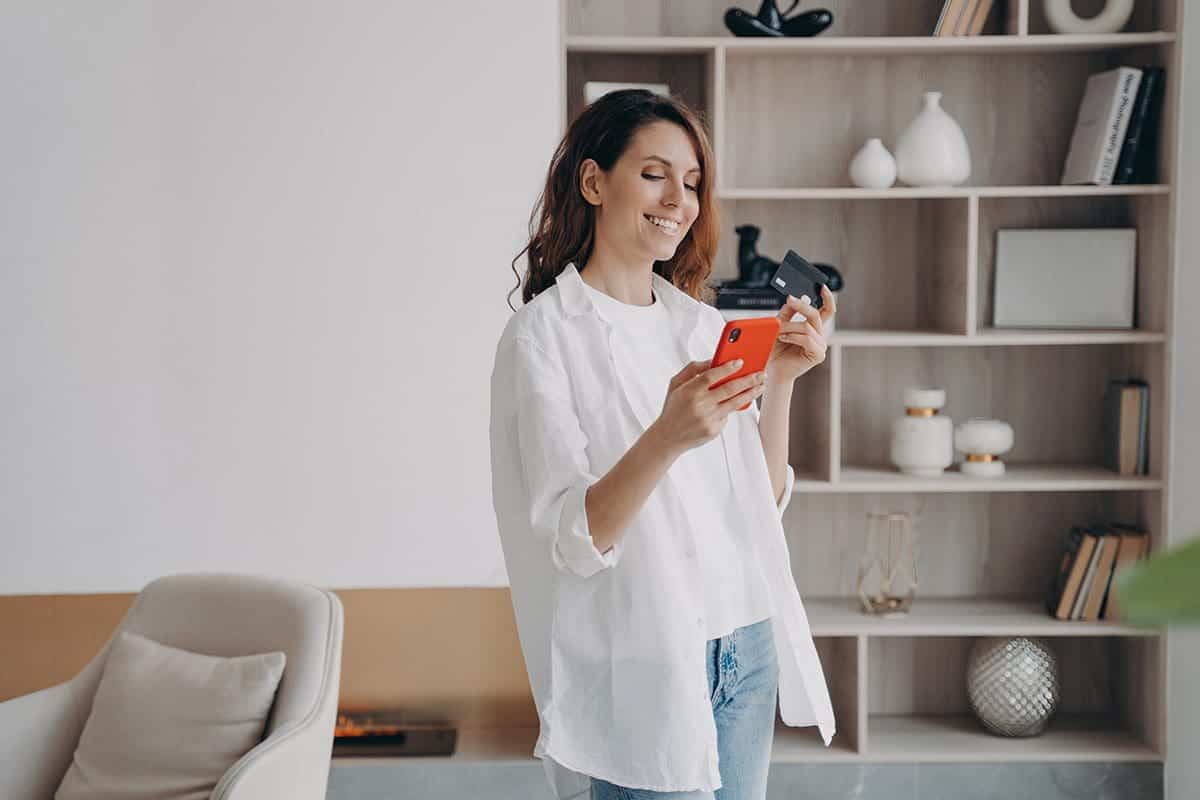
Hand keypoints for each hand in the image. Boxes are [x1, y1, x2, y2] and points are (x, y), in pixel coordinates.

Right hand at [650, 359, 767, 455]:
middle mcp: (700, 405)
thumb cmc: (673, 408)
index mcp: (689, 391)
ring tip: (760, 386)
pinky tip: (731, 404)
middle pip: (730, 388)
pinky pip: (727, 415)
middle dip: (749, 380)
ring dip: (751, 393)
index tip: (740, 362)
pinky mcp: (714, 430)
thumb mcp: (676, 384)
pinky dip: (730, 409)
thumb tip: (713, 361)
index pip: (712, 375)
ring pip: (735, 403)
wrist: (668, 437)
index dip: (728, 368)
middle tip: (761, 374)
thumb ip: (693, 369)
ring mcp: (708, 419)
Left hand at [766, 284, 835, 382]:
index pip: (826, 310)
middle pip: (816, 314)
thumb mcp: (779, 327)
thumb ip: (787, 313)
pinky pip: (807, 339)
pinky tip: (784, 338)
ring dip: (789, 327)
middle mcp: (819, 335)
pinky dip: (793, 336)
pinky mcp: (818, 355)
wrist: (774, 370)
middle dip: (802, 306)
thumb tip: (793, 299)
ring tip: (778, 331)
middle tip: (790, 299)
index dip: (827, 298)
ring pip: (807, 327)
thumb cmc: (777, 351)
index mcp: (813, 327)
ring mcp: (820, 345)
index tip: (822, 286)